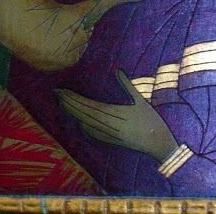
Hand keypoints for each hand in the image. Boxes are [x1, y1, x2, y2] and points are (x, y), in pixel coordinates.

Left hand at [57, 69, 177, 162]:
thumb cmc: (151, 120)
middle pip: (84, 113)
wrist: (158, 144)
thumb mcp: (140, 100)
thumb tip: (118, 70)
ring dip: (74, 113)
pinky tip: (79, 122)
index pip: (88, 105)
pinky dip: (85, 127)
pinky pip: (95, 133)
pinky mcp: (112, 141)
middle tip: (57, 93)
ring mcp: (109, 134)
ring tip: (62, 104)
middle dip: (69, 103)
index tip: (63, 91)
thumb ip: (128, 85)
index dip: (74, 98)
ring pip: (86, 123)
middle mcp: (108, 125)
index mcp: (114, 113)